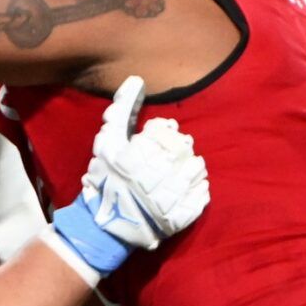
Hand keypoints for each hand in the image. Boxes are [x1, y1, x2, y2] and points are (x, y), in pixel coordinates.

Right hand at [49, 77, 207, 280]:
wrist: (105, 226)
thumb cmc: (105, 178)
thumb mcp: (106, 142)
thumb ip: (120, 111)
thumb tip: (136, 80)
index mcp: (134, 158)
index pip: (164, 133)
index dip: (164, 131)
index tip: (159, 136)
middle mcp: (152, 178)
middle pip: (183, 150)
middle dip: (179, 148)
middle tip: (171, 152)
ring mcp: (167, 201)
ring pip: (195, 171)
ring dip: (192, 167)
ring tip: (182, 168)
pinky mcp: (179, 219)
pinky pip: (200, 198)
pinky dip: (199, 190)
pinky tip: (191, 186)